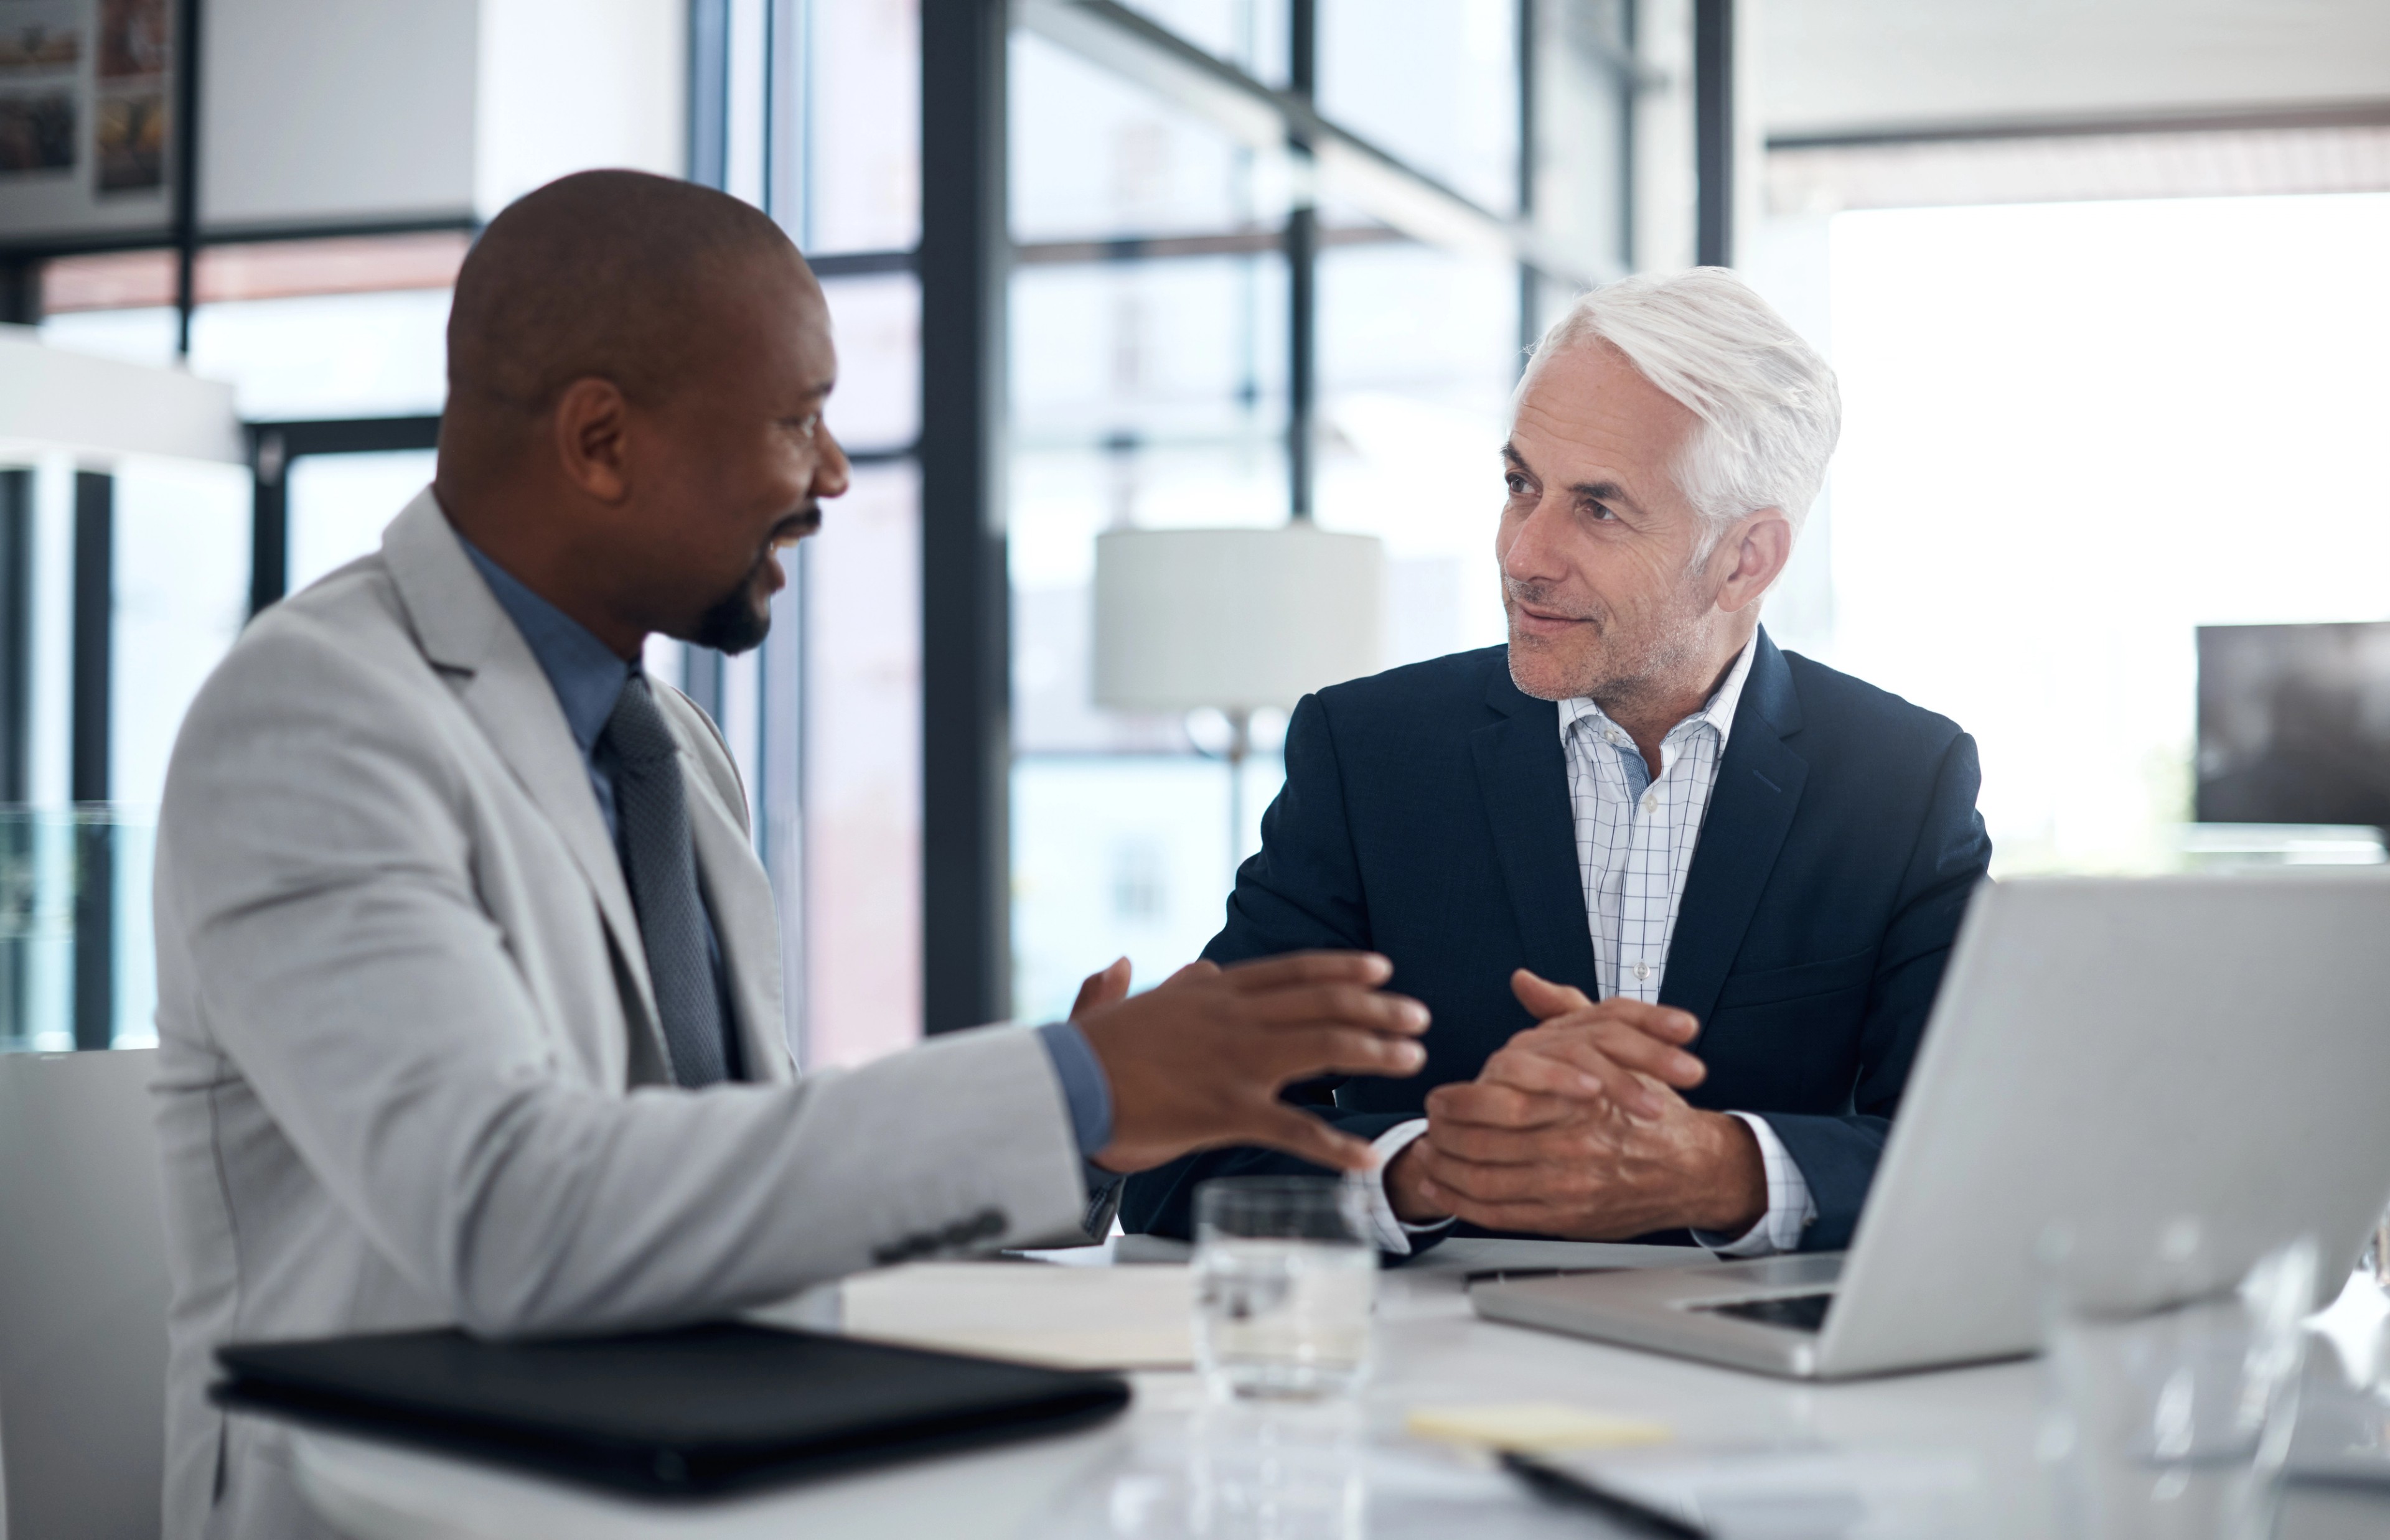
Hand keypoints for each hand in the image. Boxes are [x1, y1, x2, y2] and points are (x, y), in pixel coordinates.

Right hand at [1073, 952, 1430, 1175]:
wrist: (1066, 1086)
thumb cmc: (1090, 1052)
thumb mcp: (1119, 1006)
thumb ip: (1141, 986)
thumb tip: (1147, 966)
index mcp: (1214, 993)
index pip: (1294, 972)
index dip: (1343, 970)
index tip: (1383, 971)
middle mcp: (1233, 1018)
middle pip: (1323, 1004)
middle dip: (1378, 1010)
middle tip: (1419, 1019)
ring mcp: (1233, 1062)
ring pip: (1323, 1047)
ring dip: (1374, 1052)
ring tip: (1412, 1060)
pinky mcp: (1225, 1111)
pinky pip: (1292, 1128)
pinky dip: (1333, 1145)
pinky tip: (1366, 1158)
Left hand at [1381, 969, 1746, 1233]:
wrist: (1694, 1167)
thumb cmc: (1650, 1109)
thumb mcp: (1614, 1046)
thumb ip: (1564, 1011)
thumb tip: (1525, 981)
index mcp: (1575, 1097)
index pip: (1492, 1101)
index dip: (1453, 1102)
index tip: (1436, 1098)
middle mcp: (1569, 1142)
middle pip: (1478, 1143)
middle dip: (1440, 1137)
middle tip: (1424, 1129)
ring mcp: (1567, 1185)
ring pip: (1483, 1181)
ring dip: (1444, 1171)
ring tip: (1426, 1159)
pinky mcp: (1567, 1218)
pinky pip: (1500, 1215)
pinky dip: (1463, 1203)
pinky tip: (1445, 1190)